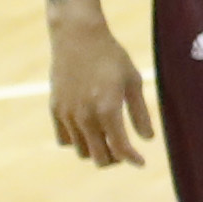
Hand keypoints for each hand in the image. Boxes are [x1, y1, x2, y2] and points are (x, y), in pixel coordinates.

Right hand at [47, 5, 151, 168]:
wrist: (78, 38)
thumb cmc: (112, 57)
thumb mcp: (133, 82)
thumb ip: (140, 113)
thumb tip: (147, 139)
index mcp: (108, 109)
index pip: (121, 148)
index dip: (133, 159)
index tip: (141, 163)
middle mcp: (84, 116)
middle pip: (99, 157)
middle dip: (115, 159)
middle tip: (125, 153)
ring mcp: (67, 114)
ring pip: (81, 151)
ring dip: (96, 152)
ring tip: (109, 142)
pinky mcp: (55, 109)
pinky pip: (64, 139)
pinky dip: (78, 142)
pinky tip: (90, 132)